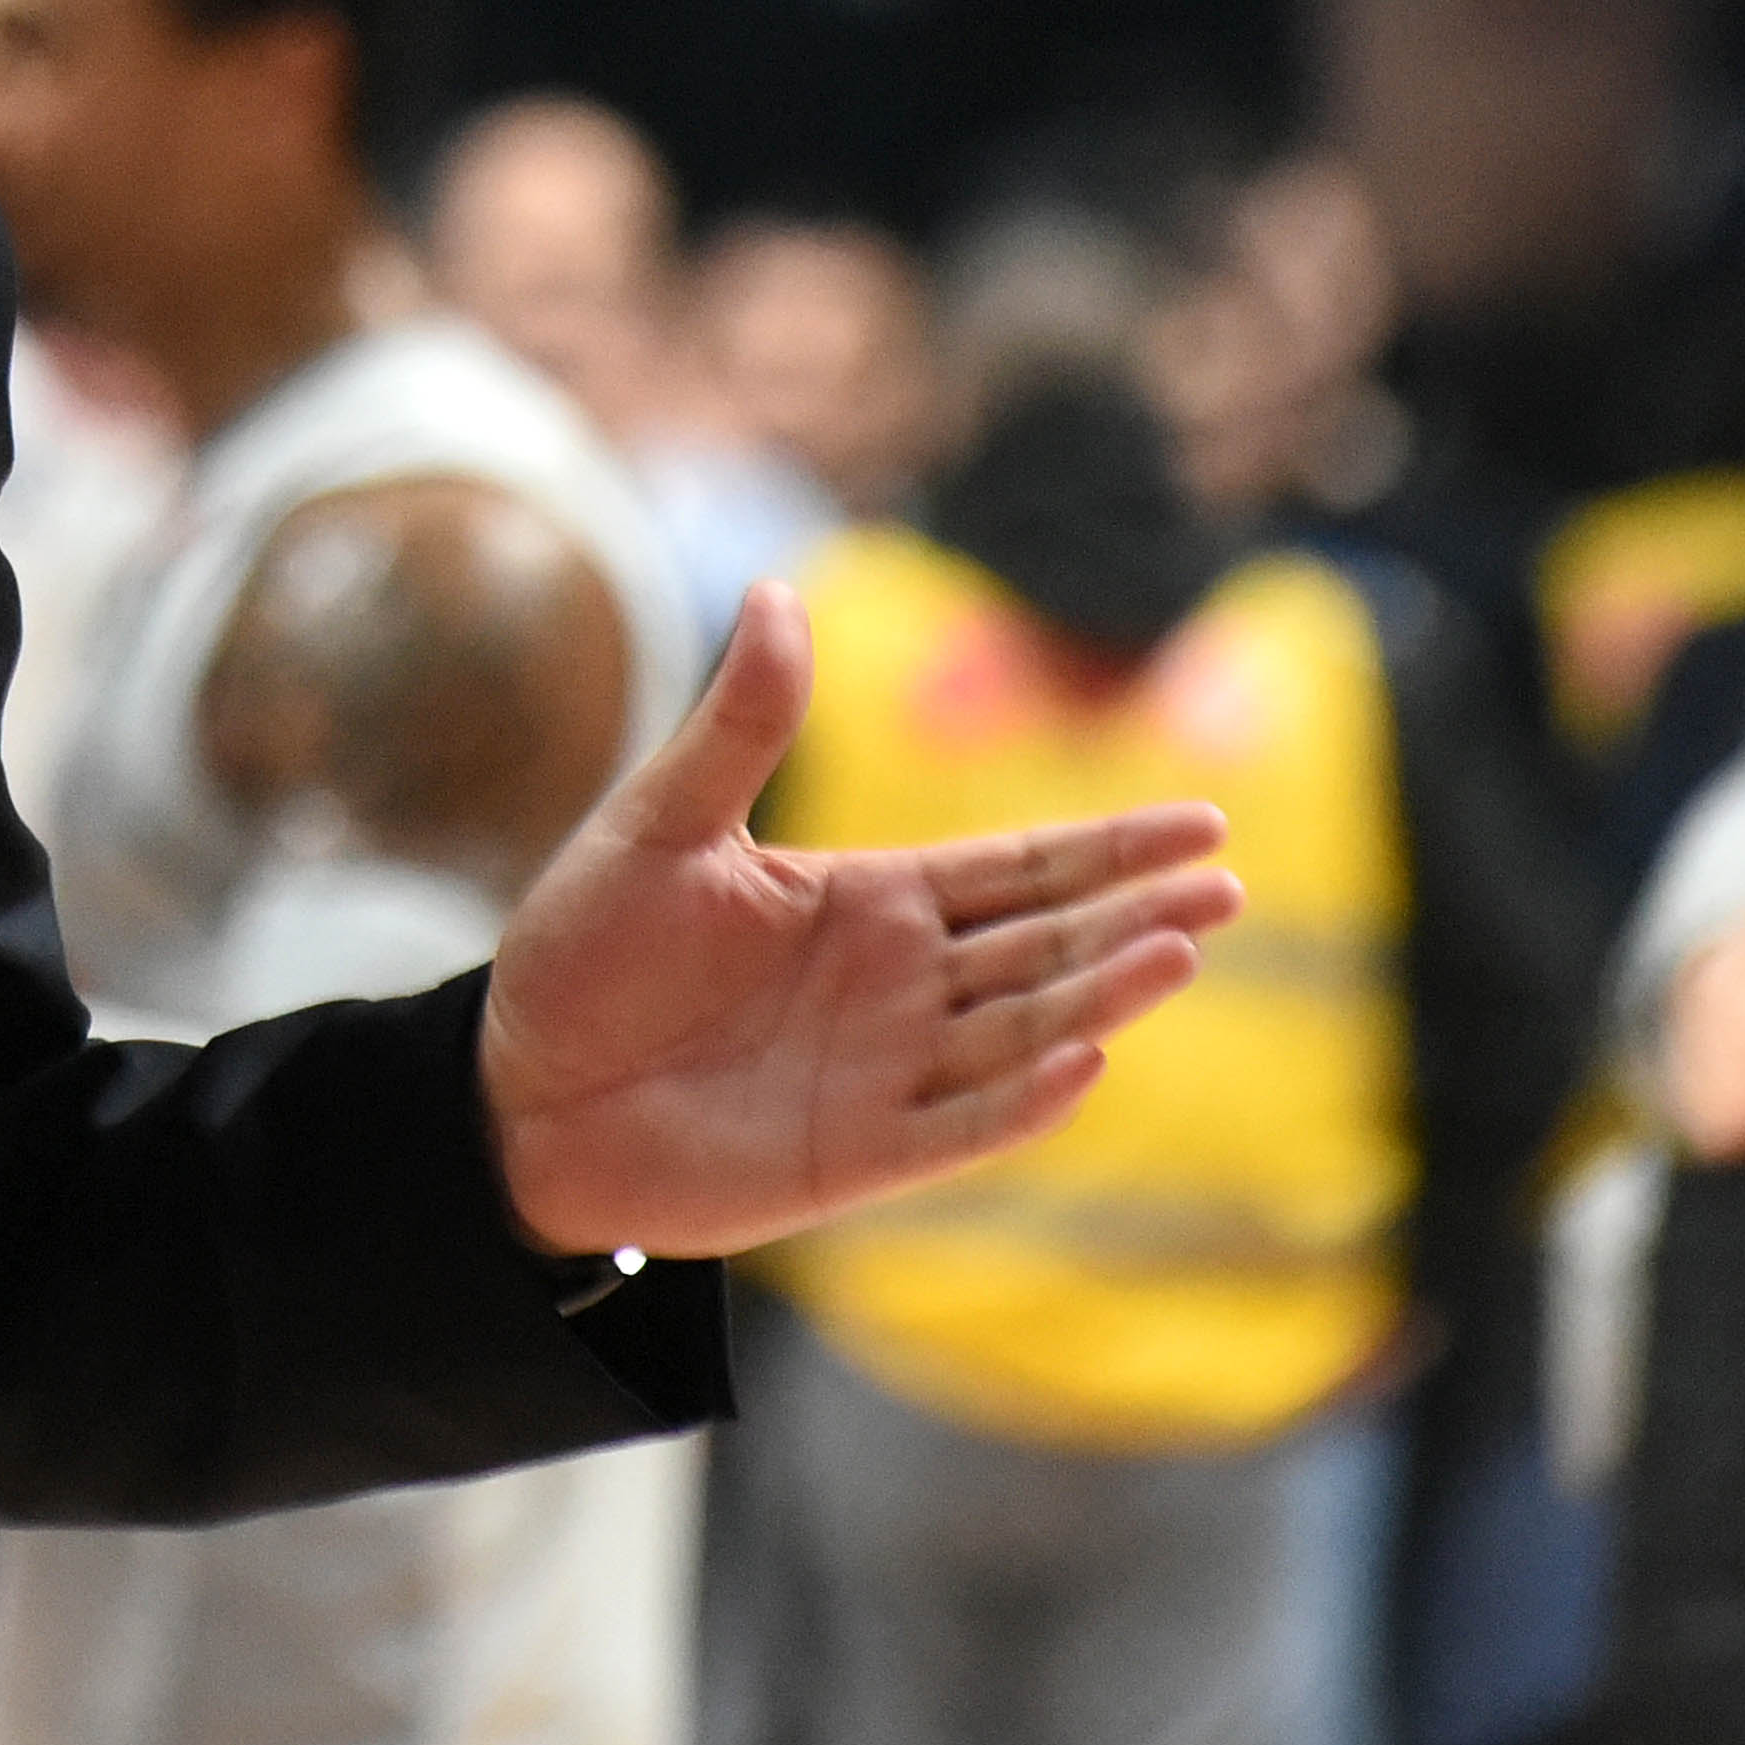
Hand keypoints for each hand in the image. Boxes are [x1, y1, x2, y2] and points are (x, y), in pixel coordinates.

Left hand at [478, 579, 1238, 1259]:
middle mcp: (900, 982)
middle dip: (1137, 915)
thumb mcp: (657, 825)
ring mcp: (888, 1070)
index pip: (1019, 868)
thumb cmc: (582, 952)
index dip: (1110, 847)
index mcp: (869, 898)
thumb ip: (736, 727)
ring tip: (1181, 952)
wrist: (517, 1091)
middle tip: (1228, 886)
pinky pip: (961, 1124)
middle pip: (1046, 943)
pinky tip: (1086, 1062)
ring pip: (1023, 1028)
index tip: (1207, 823)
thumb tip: (777, 590)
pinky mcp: (859, 1154)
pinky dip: (1023, 1100)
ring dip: (1101, 996)